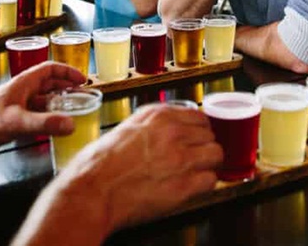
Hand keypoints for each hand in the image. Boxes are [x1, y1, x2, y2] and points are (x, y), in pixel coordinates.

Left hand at [0, 61, 86, 146]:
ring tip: (73, 109)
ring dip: (58, 102)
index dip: (67, 72)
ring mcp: (15, 106)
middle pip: (48, 83)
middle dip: (66, 86)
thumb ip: (43, 123)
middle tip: (82, 94)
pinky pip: (35, 114)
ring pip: (42, 99)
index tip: (82, 79)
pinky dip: (47, 117)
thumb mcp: (15, 122)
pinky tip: (52, 127)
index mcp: (21, 84)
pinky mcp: (11, 120)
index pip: (49, 69)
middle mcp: (20, 92)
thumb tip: (70, 124)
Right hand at [53, 104, 221, 231]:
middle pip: (209, 135)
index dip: (199, 131)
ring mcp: (181, 157)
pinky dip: (204, 185)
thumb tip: (163, 133)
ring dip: (209, 164)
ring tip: (198, 172)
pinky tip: (193, 187)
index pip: (198, 117)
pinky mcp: (184, 184)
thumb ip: (150, 127)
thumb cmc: (97, 165)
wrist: (91, 190)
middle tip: (196, 158)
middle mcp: (173, 132)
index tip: (196, 139)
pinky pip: (210, 180)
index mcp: (158, 115)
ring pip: (216, 154)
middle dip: (204, 147)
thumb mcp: (125, 129)